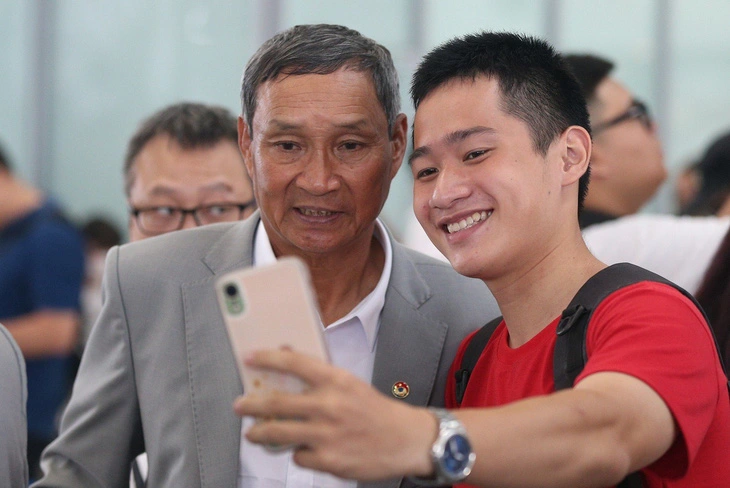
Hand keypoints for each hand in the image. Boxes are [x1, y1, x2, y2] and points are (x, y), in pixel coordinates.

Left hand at [233, 349, 436, 480]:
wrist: (406, 440)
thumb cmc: (377, 411)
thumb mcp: (351, 385)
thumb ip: (321, 378)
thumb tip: (289, 362)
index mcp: (336, 381)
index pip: (294, 363)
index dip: (268, 358)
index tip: (249, 357)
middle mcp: (329, 405)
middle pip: (277, 403)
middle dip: (251, 405)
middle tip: (239, 405)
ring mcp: (326, 434)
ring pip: (279, 434)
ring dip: (260, 433)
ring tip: (253, 433)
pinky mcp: (328, 460)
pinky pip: (298, 456)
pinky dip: (299, 453)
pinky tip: (306, 450)